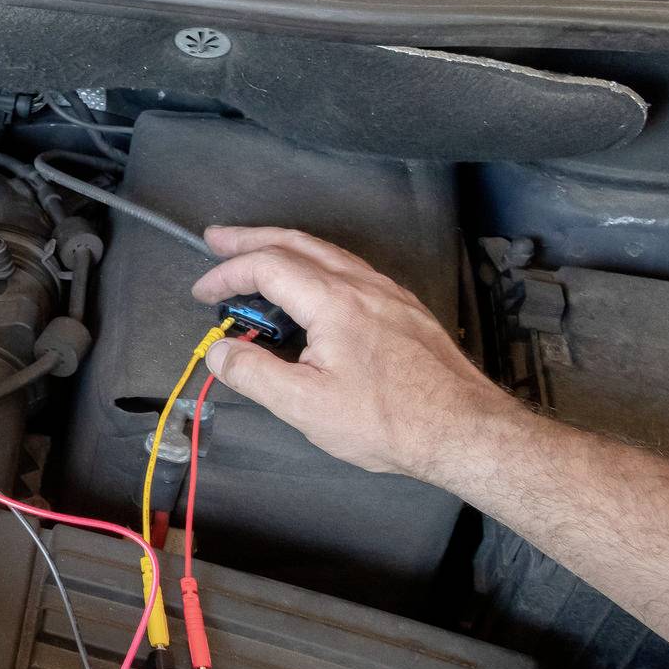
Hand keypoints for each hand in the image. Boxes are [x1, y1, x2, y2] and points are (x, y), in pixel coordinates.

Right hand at [190, 225, 520, 486]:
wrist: (465, 431)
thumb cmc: (387, 421)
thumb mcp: (304, 406)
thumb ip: (253, 373)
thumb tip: (218, 351)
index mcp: (334, 301)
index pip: (268, 266)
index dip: (228, 273)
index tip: (202, 293)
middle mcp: (362, 285)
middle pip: (298, 243)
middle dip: (251, 238)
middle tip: (217, 238)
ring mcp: (388, 294)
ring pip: (328, 252)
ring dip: (284, 247)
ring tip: (256, 253)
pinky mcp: (405, 311)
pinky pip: (350, 269)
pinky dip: (315, 263)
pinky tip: (312, 283)